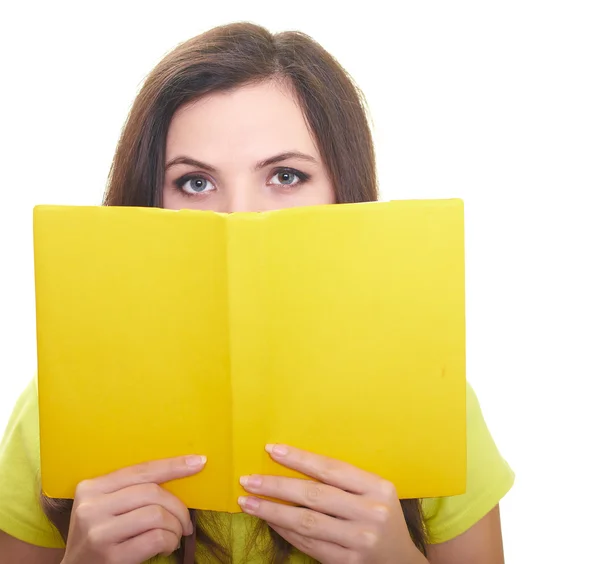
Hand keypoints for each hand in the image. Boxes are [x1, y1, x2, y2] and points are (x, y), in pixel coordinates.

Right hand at [61, 455, 205, 563]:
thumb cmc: (99, 538)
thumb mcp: (105, 509)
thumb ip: (130, 491)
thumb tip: (179, 474)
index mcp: (91, 488)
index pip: (140, 470)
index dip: (173, 466)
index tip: (198, 462)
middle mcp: (91, 507)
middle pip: (152, 492)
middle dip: (178, 507)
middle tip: (185, 522)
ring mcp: (99, 532)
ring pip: (157, 514)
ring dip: (175, 527)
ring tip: (174, 536)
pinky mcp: (111, 557)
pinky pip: (156, 538)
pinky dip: (170, 542)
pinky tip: (166, 547)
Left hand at [238, 445, 423, 563]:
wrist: (401, 562)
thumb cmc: (380, 518)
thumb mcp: (373, 493)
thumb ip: (344, 481)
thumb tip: (293, 463)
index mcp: (378, 487)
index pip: (330, 468)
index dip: (299, 458)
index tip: (271, 449)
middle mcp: (371, 512)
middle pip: (314, 494)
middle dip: (277, 485)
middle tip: (249, 480)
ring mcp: (360, 539)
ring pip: (306, 521)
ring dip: (272, 510)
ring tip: (248, 501)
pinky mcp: (348, 562)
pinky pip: (309, 543)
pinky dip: (285, 531)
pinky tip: (269, 520)